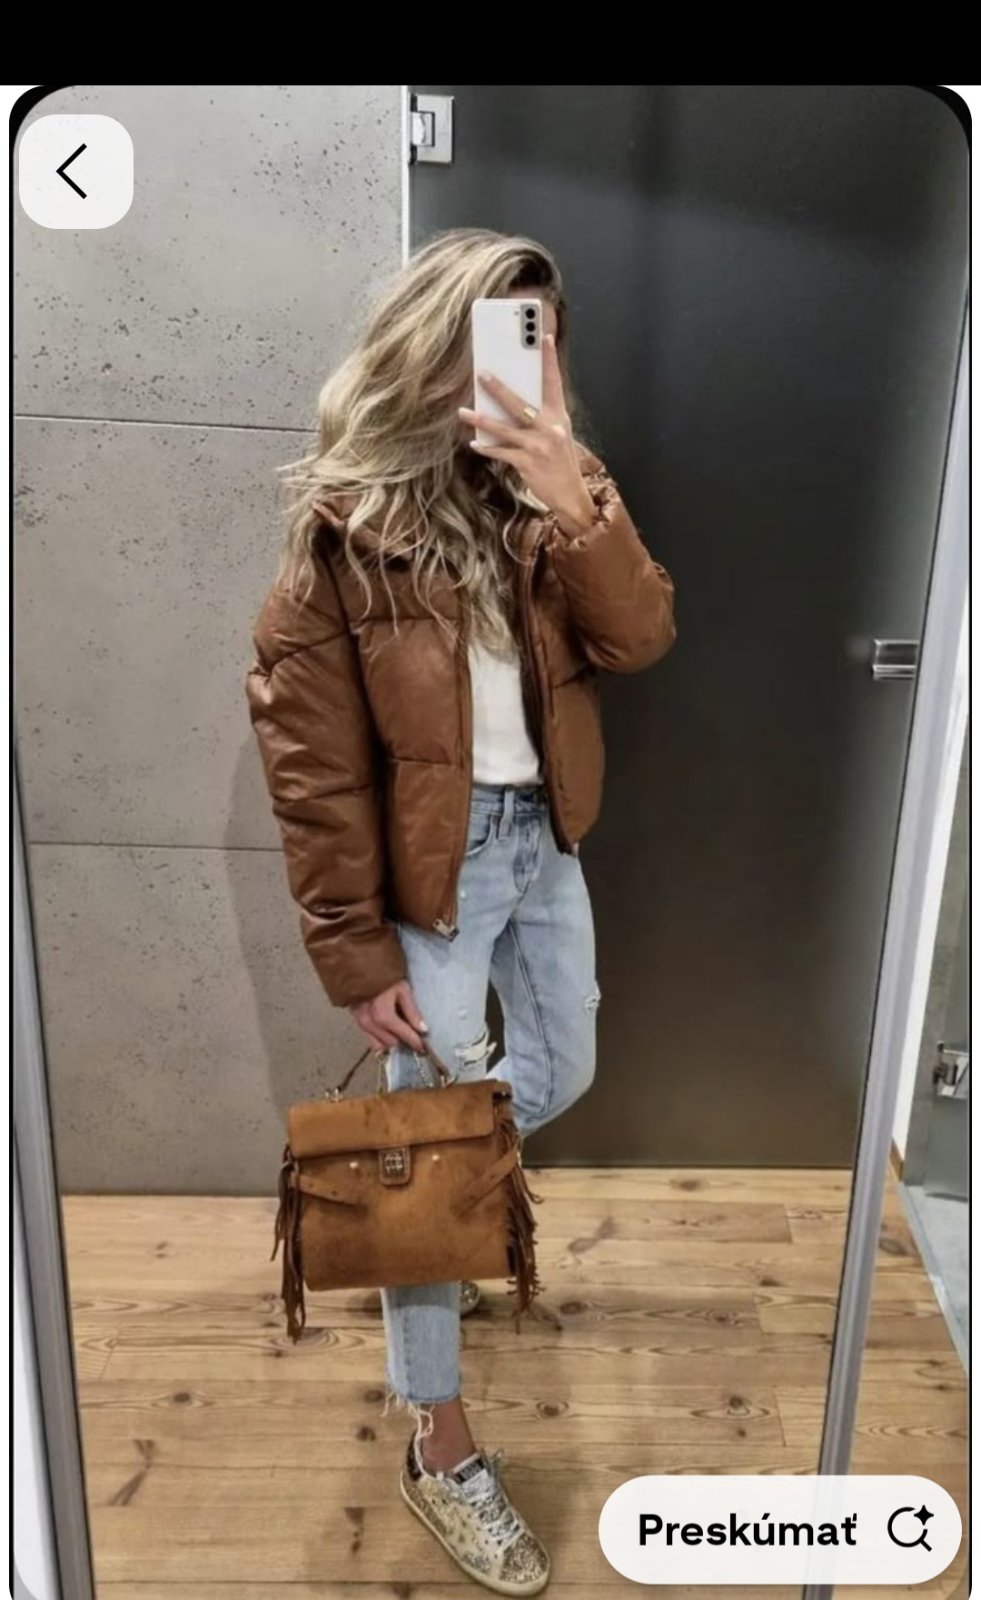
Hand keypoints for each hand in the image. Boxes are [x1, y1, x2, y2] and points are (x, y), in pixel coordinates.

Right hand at [350, 980, 427, 1053]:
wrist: (358, 965)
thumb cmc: (384, 975)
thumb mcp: (402, 989)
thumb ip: (412, 1011)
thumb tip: (422, 1029)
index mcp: (383, 1016)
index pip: (404, 1036)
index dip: (416, 1042)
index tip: (424, 1047)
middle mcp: (370, 1024)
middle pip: (392, 1043)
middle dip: (403, 1040)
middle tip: (412, 1032)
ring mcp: (360, 1024)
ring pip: (379, 1045)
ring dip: (390, 1041)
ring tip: (398, 1031)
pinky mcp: (355, 1022)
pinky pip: (369, 1038)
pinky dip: (379, 1037)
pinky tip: (386, 1028)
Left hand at [460, 334, 596, 536]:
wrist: (571, 495)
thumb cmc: (561, 463)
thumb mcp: (558, 435)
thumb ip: (542, 417)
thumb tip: (514, 403)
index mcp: (559, 416)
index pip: (554, 382)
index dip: (550, 359)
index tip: (544, 337)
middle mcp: (550, 427)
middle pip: (520, 403)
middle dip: (499, 388)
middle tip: (482, 374)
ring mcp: (538, 446)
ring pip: (504, 428)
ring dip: (481, 419)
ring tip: (464, 412)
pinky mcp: (527, 462)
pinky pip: (501, 452)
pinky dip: (486, 448)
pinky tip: (473, 443)